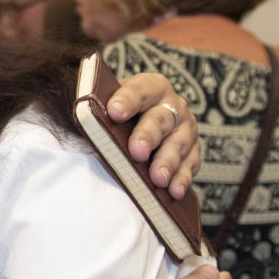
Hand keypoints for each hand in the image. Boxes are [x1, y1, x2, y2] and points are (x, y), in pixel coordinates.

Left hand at [105, 72, 198, 197]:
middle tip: (137, 152)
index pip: (139, 90)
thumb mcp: (103, 114)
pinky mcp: (191, 151)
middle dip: (148, 135)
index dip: (127, 100)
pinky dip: (182, 178)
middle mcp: (171, 104)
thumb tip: (87, 131)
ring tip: (158, 179)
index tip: (113, 112)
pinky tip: (174, 190)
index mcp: (148, 87)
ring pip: (179, 143)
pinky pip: (190, 164)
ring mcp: (185, 128)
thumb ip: (96, 119)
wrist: (132, 131)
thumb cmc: (114, 120)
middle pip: (161, 118)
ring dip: (168, 162)